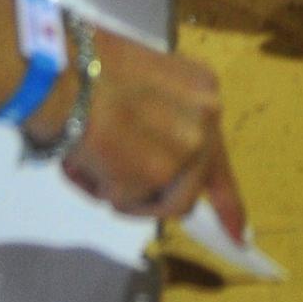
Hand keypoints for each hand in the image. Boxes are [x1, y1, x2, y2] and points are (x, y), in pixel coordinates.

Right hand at [59, 32, 244, 235]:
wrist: (63, 74)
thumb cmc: (88, 66)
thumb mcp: (142, 83)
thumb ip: (161, 118)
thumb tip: (151, 157)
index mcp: (203, 89)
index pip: (219, 151)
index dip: (226, 199)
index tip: (239, 235)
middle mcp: (207, 119)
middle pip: (192, 182)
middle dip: (157, 191)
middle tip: (118, 180)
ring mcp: (187, 150)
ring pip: (165, 201)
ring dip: (129, 193)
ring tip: (95, 163)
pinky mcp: (160, 177)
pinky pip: (134, 205)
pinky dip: (108, 194)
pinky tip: (88, 164)